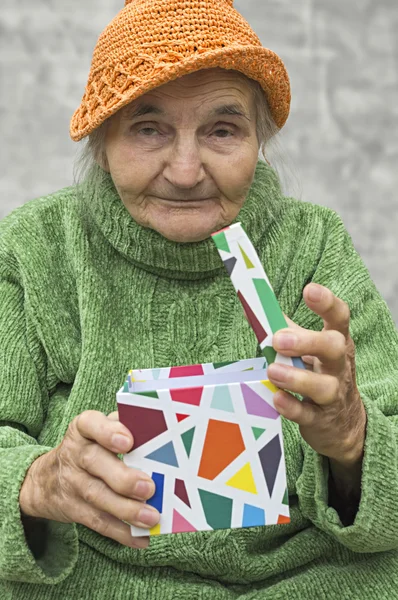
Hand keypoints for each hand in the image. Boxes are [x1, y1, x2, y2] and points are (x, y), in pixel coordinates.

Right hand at [19, 410, 158, 548]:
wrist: (45, 480)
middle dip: (123, 477)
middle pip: (95, 462)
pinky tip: (141, 538)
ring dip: (126, 509)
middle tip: (148, 488)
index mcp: (83, 429)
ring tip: (151, 517)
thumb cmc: (89, 448)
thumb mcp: (98, 430)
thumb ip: (123, 427)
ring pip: (97, 496)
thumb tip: (157, 436)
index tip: (128, 442)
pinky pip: (97, 522)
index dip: (108, 432)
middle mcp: (74, 453)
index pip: (90, 424)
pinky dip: (121, 532)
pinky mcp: (73, 509)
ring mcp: (71, 482)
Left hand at [267, 283, 366, 466]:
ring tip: (273, 371)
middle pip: (334, 348)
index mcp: (336, 342)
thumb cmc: (319, 374)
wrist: (343, 422)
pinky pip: (308, 415)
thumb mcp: (308, 349)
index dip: (327, 303)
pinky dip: (292, 408)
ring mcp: (332, 394)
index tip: (310, 290)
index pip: (339, 318)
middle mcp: (338, 366)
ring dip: (297, 378)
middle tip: (279, 340)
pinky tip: (277, 399)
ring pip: (323, 386)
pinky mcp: (320, 420)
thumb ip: (283, 328)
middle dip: (308, 342)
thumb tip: (254, 308)